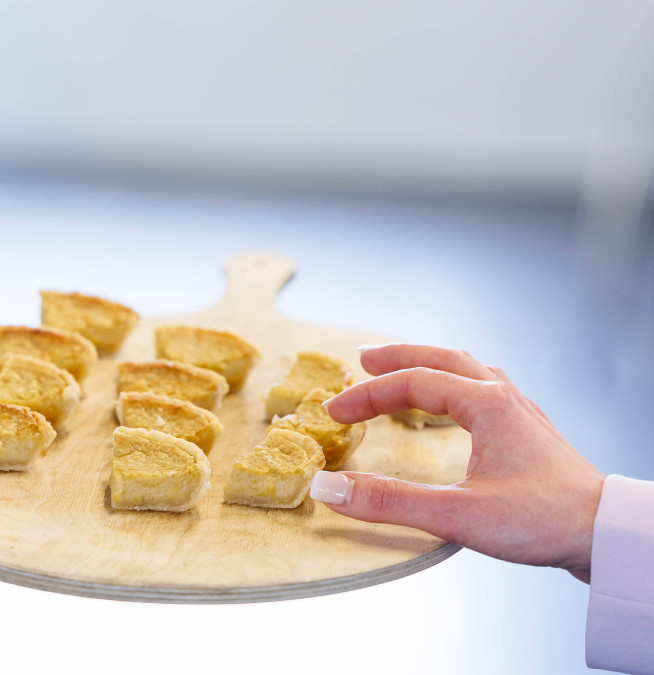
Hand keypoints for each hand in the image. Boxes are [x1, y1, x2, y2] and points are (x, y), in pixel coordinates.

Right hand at [311, 344, 604, 582]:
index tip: (334, 412)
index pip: (412, 383)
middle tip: (363, 359)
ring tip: (403, 370)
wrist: (606, 534)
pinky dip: (455, 382)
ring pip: (467, 368)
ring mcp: (520, 412)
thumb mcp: (457, 515)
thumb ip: (389, 502)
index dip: (367, 395)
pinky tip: (455, 401)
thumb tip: (330, 489)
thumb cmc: (542, 520)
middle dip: (398, 357)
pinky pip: (484, 387)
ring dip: (429, 364)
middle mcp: (503, 397)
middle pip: (442, 358)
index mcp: (486, 404)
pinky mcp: (528, 431)